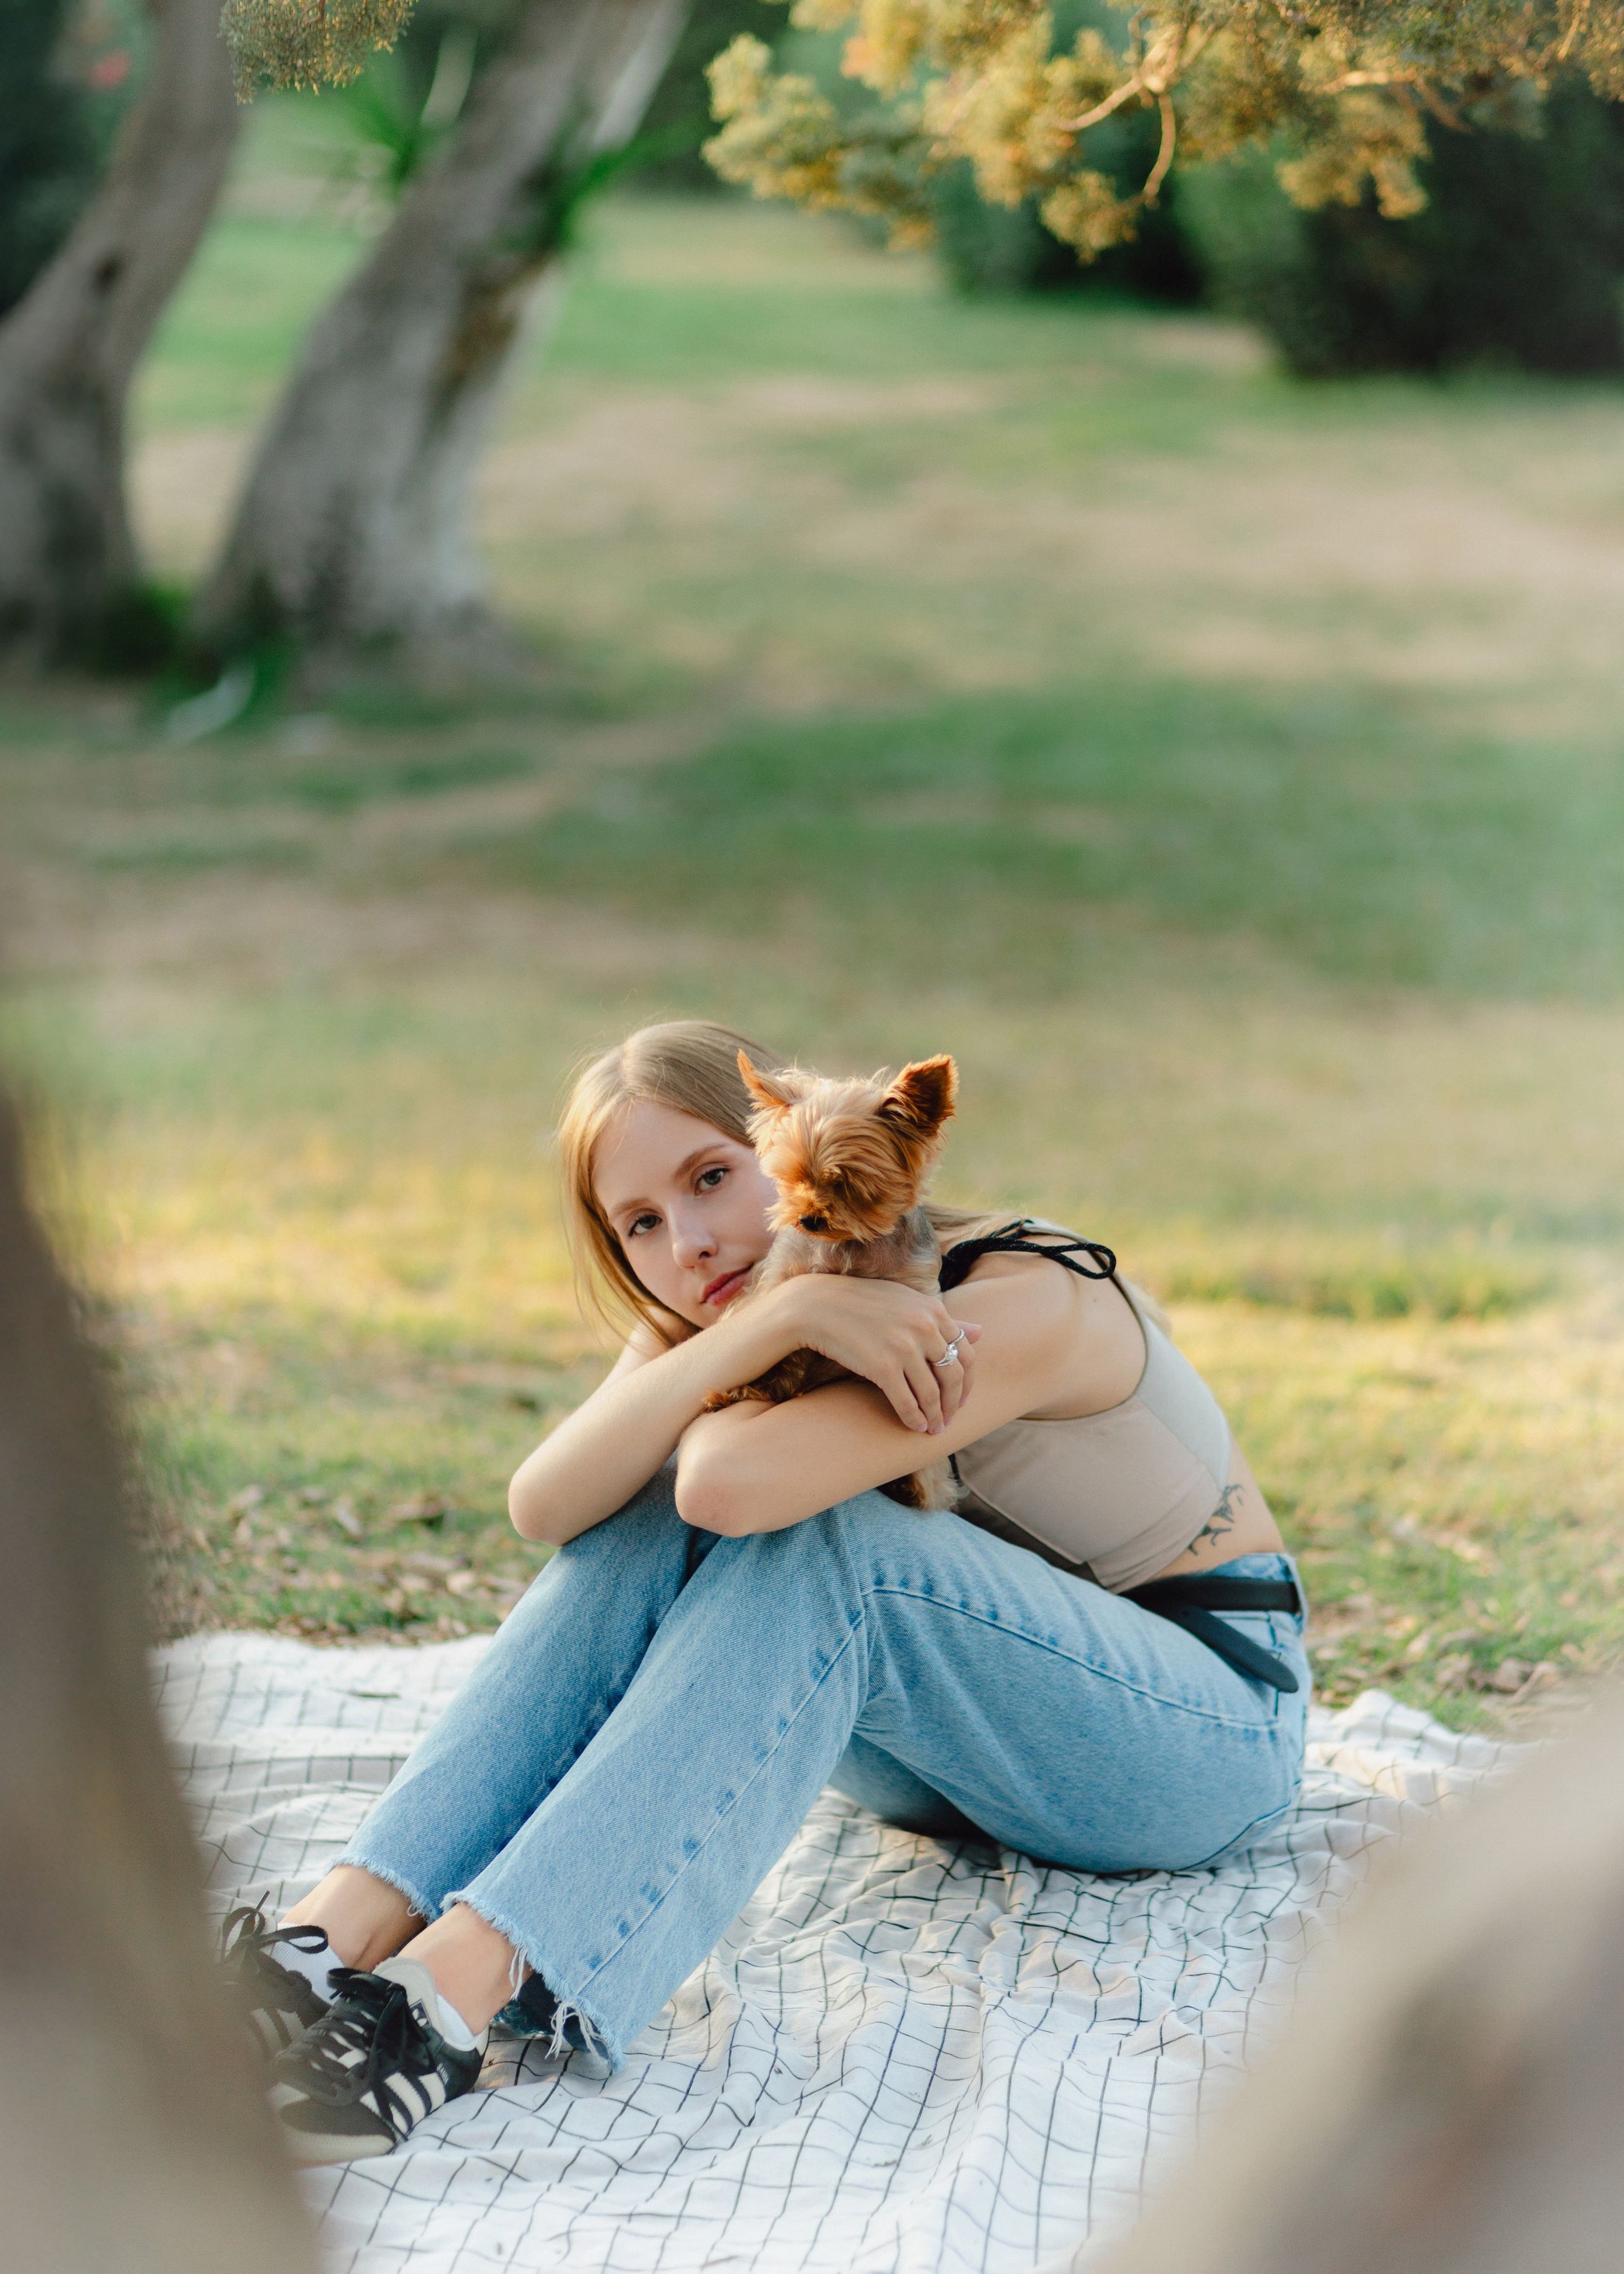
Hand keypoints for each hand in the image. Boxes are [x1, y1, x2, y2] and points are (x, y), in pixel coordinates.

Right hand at [771, 1277, 982, 1434]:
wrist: (818, 1306)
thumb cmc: (863, 1303)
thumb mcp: (908, 1304)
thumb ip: (945, 1320)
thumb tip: (981, 1332)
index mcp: (934, 1311)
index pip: (967, 1354)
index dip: (967, 1382)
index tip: (961, 1398)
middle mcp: (924, 1328)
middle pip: (953, 1376)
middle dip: (954, 1403)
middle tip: (950, 1419)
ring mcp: (904, 1347)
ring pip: (931, 1393)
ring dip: (936, 1416)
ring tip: (934, 1428)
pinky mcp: (882, 1367)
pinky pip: (906, 1401)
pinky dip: (914, 1418)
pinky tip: (916, 1426)